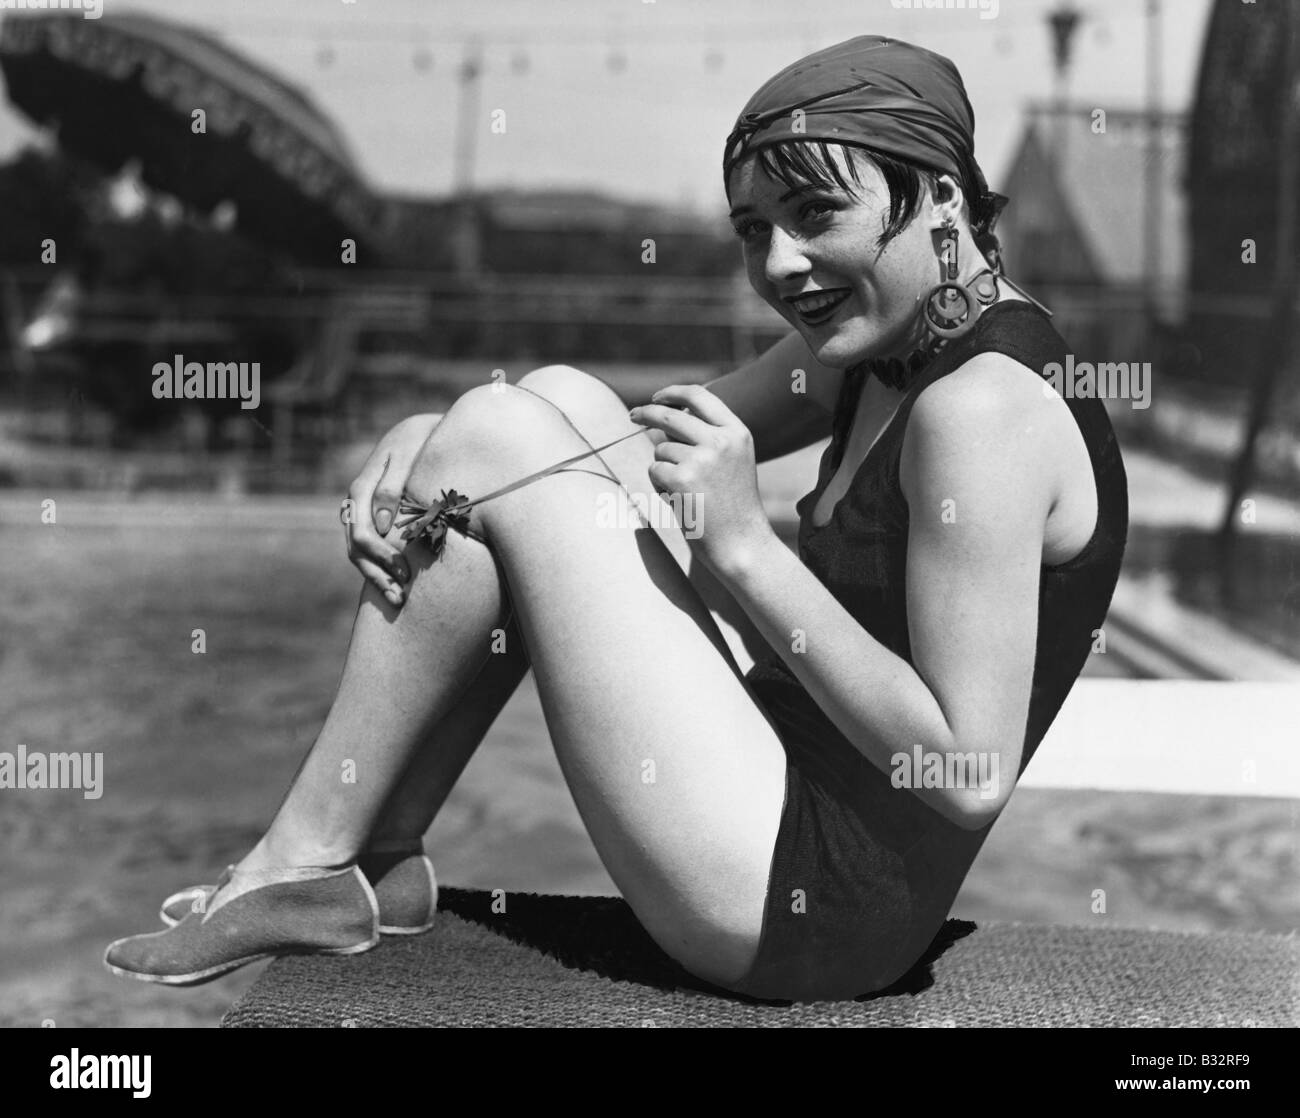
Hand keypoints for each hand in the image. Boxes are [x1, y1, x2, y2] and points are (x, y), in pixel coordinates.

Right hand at [342, 413, 440, 604]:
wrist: (421, 430)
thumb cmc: (419, 441)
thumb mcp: (407, 457)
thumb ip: (393, 488)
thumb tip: (382, 526)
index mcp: (361, 489)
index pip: (362, 533)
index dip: (382, 558)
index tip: (405, 574)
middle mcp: (356, 503)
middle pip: (356, 548)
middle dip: (377, 575)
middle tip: (401, 598)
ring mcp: (363, 511)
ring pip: (359, 552)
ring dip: (376, 577)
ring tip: (398, 600)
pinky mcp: (374, 517)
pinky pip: (369, 547)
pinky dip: (380, 566)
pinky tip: (396, 583)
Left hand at [629, 384, 772, 575]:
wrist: (743, 544)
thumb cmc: (734, 507)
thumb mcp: (734, 461)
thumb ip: (709, 436)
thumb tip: (666, 416)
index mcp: (737, 432)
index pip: (700, 395)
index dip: (673, 392)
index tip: (657, 397)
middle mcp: (720, 441)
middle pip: (670, 415)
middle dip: (646, 413)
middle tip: (632, 415)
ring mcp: (700, 459)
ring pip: (660, 449)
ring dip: (664, 468)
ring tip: (687, 492)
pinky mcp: (681, 479)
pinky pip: (655, 470)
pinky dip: (660, 486)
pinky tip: (682, 502)